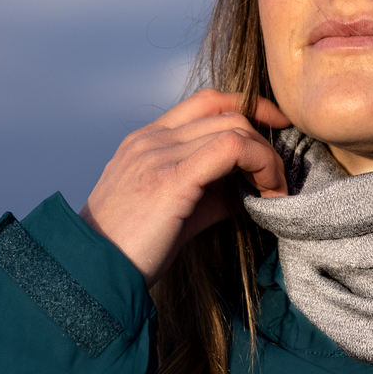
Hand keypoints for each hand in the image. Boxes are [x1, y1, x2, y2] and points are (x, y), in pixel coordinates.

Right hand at [80, 90, 291, 282]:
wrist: (94, 272)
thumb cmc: (132, 250)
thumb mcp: (174, 211)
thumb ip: (209, 192)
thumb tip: (250, 189)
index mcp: (147, 140)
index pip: (206, 101)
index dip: (249, 106)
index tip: (276, 127)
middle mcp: (151, 139)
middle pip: (227, 112)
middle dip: (265, 141)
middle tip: (277, 180)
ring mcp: (158, 154)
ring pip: (234, 127)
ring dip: (267, 158)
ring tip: (274, 192)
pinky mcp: (171, 178)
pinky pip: (231, 148)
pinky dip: (260, 165)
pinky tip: (266, 194)